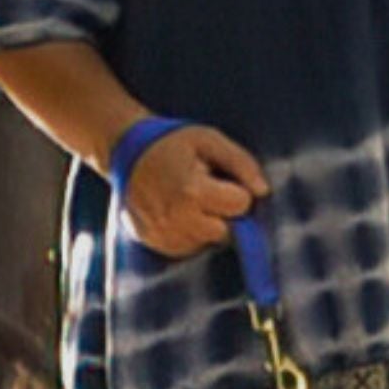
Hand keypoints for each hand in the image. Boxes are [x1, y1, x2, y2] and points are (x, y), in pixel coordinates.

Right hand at [118, 120, 269, 257]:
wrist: (126, 151)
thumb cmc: (172, 143)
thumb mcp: (209, 140)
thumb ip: (241, 163)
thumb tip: (263, 192)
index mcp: (192, 191)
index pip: (240, 205)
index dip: (237, 191)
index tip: (223, 180)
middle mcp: (176, 219)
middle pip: (227, 231)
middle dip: (225, 213)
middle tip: (208, 191)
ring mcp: (163, 235)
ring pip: (208, 242)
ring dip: (208, 225)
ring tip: (190, 199)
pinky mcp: (155, 243)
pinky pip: (189, 248)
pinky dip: (192, 233)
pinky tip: (180, 212)